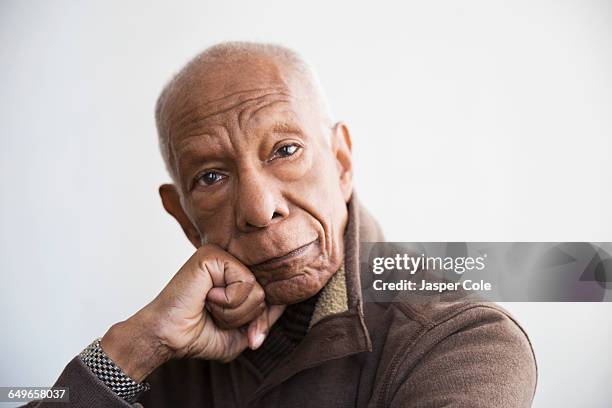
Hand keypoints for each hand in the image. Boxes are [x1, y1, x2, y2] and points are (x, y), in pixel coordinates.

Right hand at [100, 244, 284, 381]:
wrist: (169, 337)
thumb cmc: (199, 334)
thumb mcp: (242, 332)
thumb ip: (264, 317)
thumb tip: (286, 303)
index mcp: (236, 276)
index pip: (269, 291)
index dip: (262, 317)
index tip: (250, 335)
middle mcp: (231, 262)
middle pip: (266, 292)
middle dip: (246, 317)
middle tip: (217, 316)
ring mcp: (222, 255)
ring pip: (256, 288)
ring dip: (235, 311)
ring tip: (210, 306)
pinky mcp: (213, 255)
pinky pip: (244, 281)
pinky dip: (228, 301)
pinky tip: (206, 297)